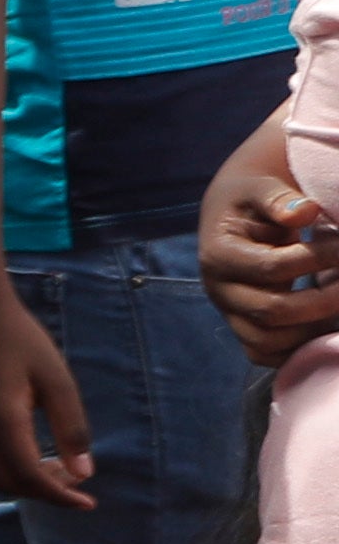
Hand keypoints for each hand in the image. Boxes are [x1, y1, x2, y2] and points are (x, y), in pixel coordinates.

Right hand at [0, 282, 94, 508]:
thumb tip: (84, 473)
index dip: (60, 496)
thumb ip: (71, 428)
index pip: (30, 476)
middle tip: (74, 481)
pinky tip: (18, 458)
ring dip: (19, 484)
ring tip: (50, 472)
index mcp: (1, 419)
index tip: (88, 502)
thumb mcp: (57, 379)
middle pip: (7, 482)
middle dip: (44, 491)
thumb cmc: (20, 339)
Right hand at [201, 145, 338, 365]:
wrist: (231, 216)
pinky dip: (296, 349)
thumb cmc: (252, 201)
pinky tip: (323, 324)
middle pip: (270, 312)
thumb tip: (304, 211)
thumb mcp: (260, 189)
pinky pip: (265, 354)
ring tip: (337, 302)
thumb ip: (279, 199)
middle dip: (323, 301)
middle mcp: (218, 290)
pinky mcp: (242, 327)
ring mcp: (229, 313)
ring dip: (312, 330)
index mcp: (217, 255)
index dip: (317, 259)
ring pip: (267, 342)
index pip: (272, 268)